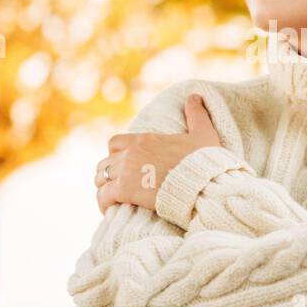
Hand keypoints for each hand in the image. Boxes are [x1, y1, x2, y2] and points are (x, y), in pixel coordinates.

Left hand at [95, 93, 222, 214]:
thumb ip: (197, 115)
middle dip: (109, 175)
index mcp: (145, 140)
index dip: (116, 155)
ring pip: (100, 179)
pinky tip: (111, 211)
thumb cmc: (205, 162)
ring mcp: (126, 171)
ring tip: (113, 200)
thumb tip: (195, 96)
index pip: (115, 143)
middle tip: (117, 187)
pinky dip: (104, 204)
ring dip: (105, 189)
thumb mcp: (204, 134)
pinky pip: (103, 196)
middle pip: (105, 163)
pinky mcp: (125, 190)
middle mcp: (131, 153)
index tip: (123, 166)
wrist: (203, 184)